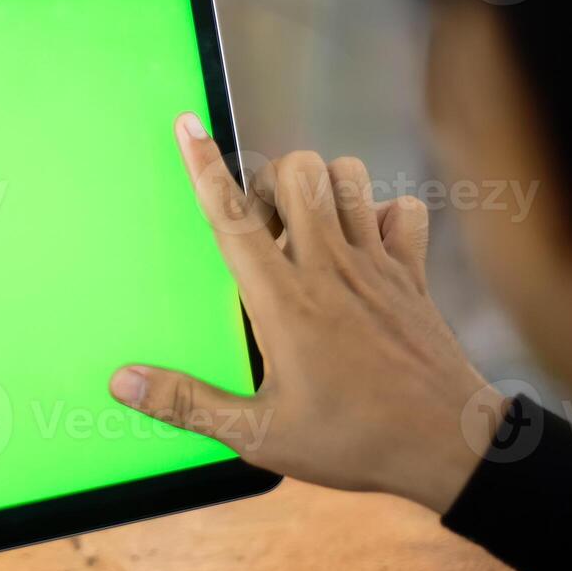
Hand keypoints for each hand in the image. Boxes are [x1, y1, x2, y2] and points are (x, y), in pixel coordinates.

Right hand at [108, 113, 504, 514]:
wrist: (449, 445)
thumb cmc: (353, 441)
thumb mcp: (260, 435)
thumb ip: (188, 403)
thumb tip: (122, 382)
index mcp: (283, 301)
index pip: (232, 218)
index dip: (205, 166)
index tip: (189, 125)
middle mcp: (329, 268)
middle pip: (296, 172)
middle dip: (269, 179)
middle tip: (261, 226)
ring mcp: (376, 265)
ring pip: (348, 175)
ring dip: (322, 187)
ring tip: (306, 230)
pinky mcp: (413, 273)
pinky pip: (403, 210)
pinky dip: (383, 216)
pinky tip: (365, 249)